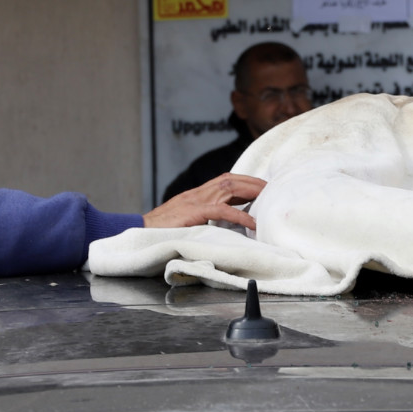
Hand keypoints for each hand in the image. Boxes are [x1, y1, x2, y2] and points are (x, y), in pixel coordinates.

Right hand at [144, 173, 264, 229]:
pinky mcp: (193, 213)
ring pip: (229, 188)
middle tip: (274, 189)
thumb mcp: (186, 220)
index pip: (227, 182)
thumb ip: (203, 218)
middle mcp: (198, 193)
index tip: (264, 188)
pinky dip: (239, 215)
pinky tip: (252, 224)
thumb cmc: (161, 230)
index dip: (247, 183)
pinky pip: (221, 211)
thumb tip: (225, 225)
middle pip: (232, 180)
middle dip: (254, 183)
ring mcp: (195, 201)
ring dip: (252, 192)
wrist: (138, 231)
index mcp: (197, 195)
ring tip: (269, 199)